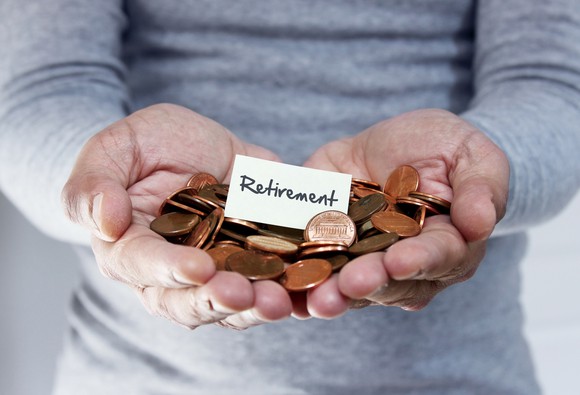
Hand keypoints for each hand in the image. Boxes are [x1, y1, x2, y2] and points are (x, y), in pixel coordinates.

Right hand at [62, 103, 291, 328]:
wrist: (194, 144)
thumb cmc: (146, 144)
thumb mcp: (114, 148)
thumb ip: (93, 184)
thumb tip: (104, 223)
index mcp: (129, 246)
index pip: (141, 265)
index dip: (167, 269)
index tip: (198, 267)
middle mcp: (169, 272)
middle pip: (186, 301)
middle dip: (215, 301)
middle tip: (243, 294)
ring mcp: (214, 272)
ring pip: (227, 306)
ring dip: (252, 308)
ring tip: (277, 302)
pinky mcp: (249, 264)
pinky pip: (265, 287)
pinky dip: (283, 291)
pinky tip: (301, 290)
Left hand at [301, 109, 508, 316]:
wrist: (395, 144)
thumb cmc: (443, 148)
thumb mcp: (470, 154)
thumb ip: (480, 188)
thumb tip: (480, 224)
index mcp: (445, 245)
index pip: (436, 258)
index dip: (419, 261)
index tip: (400, 261)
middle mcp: (403, 263)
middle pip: (389, 281)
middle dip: (370, 283)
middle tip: (350, 285)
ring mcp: (363, 260)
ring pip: (350, 285)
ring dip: (333, 293)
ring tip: (317, 299)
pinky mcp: (327, 248)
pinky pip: (314, 267)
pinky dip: (301, 281)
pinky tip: (287, 287)